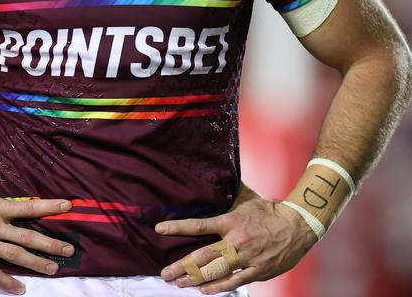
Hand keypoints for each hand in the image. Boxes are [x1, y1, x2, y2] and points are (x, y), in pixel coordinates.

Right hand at [0, 171, 74, 294]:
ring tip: (54, 269)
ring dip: (36, 263)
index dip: (49, 206)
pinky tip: (21, 288)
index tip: (67, 206)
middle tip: (69, 250)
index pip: (28, 207)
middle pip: (28, 237)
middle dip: (50, 244)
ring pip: (15, 255)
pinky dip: (7, 282)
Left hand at [155, 183, 317, 293]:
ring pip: (216, 272)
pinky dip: (218, 286)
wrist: (298, 225)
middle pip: (203, 256)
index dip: (177, 227)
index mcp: (230, 221)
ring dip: (195, 279)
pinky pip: (235, 281)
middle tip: (165, 273)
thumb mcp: (246, 198)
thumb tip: (215, 172)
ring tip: (179, 283)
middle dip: (182, 266)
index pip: (198, 225)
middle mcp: (236, 241)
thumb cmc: (268, 211)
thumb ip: (228, 191)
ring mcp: (246, 258)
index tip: (160, 229)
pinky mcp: (258, 271)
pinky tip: (204, 290)